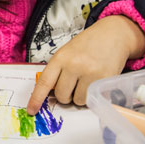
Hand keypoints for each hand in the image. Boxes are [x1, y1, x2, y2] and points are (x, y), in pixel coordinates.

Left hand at [27, 15, 144, 113]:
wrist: (113, 34)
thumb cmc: (88, 44)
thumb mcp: (67, 52)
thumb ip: (58, 70)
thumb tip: (49, 93)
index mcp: (61, 57)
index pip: (45, 82)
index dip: (37, 98)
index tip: (31, 109)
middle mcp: (74, 65)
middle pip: (62, 95)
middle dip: (65, 96)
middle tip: (72, 86)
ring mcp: (90, 73)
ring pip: (78, 100)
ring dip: (80, 96)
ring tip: (86, 81)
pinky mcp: (104, 80)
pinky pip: (93, 99)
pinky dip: (92, 95)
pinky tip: (95, 81)